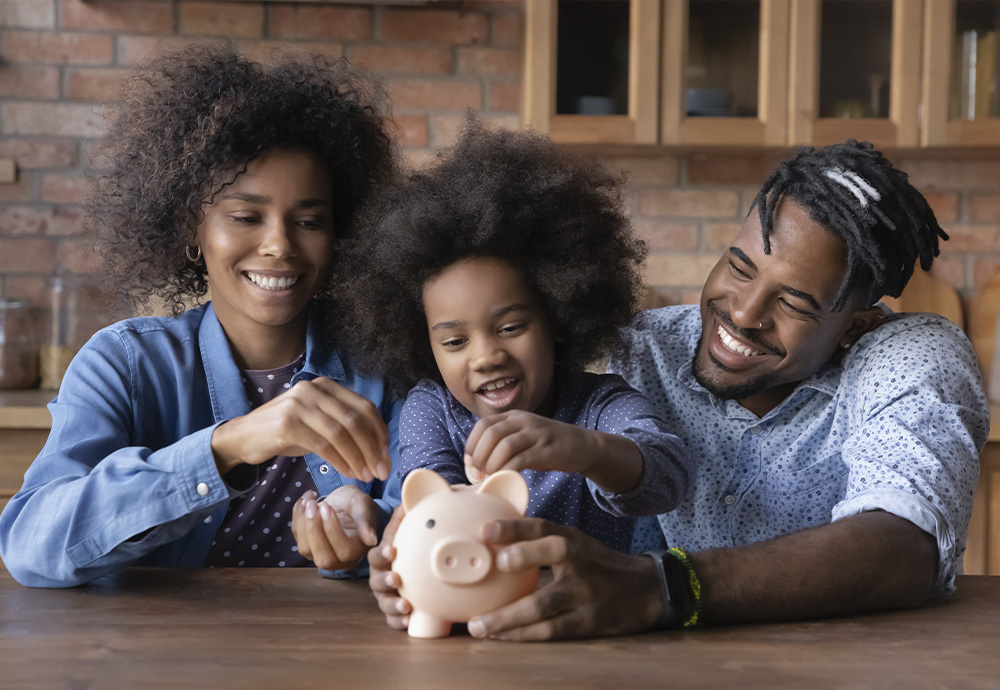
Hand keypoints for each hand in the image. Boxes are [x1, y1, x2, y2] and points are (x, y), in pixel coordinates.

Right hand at [210, 377, 389, 480]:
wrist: (242, 437)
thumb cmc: (285, 433)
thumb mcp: (317, 424)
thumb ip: (344, 428)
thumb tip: (378, 450)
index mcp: (325, 386)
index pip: (364, 407)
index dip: (379, 432)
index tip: (385, 455)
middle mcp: (313, 389)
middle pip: (356, 419)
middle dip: (373, 448)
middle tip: (381, 471)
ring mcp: (299, 404)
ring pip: (342, 432)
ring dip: (358, 457)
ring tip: (366, 476)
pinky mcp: (288, 423)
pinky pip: (324, 445)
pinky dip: (340, 461)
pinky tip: (348, 473)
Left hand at [290, 485, 377, 570]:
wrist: (344, 502)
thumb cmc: (356, 504)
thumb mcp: (363, 505)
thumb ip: (366, 520)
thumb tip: (371, 539)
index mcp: (358, 550)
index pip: (345, 551)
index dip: (333, 530)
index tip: (327, 506)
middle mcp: (340, 559)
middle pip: (324, 559)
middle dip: (314, 530)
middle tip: (313, 505)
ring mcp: (321, 554)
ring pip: (305, 549)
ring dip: (303, 522)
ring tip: (309, 500)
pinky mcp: (307, 546)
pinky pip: (297, 536)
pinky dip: (297, 516)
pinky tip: (306, 500)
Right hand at [367, 506, 411, 630]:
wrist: (401, 562)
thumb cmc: (401, 545)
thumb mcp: (401, 530)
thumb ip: (403, 517)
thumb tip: (408, 498)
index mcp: (381, 557)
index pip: (377, 555)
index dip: (383, 553)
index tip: (392, 550)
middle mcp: (379, 577)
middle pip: (377, 581)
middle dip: (386, 580)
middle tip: (397, 579)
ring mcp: (385, 595)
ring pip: (384, 602)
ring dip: (393, 604)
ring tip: (406, 606)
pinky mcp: (394, 611)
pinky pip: (392, 620)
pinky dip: (399, 622)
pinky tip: (409, 622)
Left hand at [464, 411, 641, 492]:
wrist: (583, 445)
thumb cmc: (547, 446)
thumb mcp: (523, 436)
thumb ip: (502, 442)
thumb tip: (475, 462)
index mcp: (514, 416)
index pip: (483, 425)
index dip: (471, 444)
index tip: (469, 463)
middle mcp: (523, 421)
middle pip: (490, 434)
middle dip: (478, 456)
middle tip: (477, 474)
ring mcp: (536, 434)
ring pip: (504, 445)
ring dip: (491, 464)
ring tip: (489, 477)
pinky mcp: (547, 449)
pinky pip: (521, 459)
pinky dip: (508, 471)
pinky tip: (505, 479)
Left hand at [466, 518, 662, 640]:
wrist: (645, 590)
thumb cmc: (598, 565)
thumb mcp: (577, 543)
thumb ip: (542, 540)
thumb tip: (494, 541)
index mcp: (573, 539)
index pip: (542, 527)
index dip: (515, 526)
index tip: (486, 529)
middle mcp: (580, 562)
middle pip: (553, 553)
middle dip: (522, 557)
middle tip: (494, 564)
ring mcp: (585, 594)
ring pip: (544, 604)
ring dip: (507, 617)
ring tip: (478, 625)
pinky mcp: (588, 622)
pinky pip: (551, 630)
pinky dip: (523, 635)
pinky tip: (501, 637)